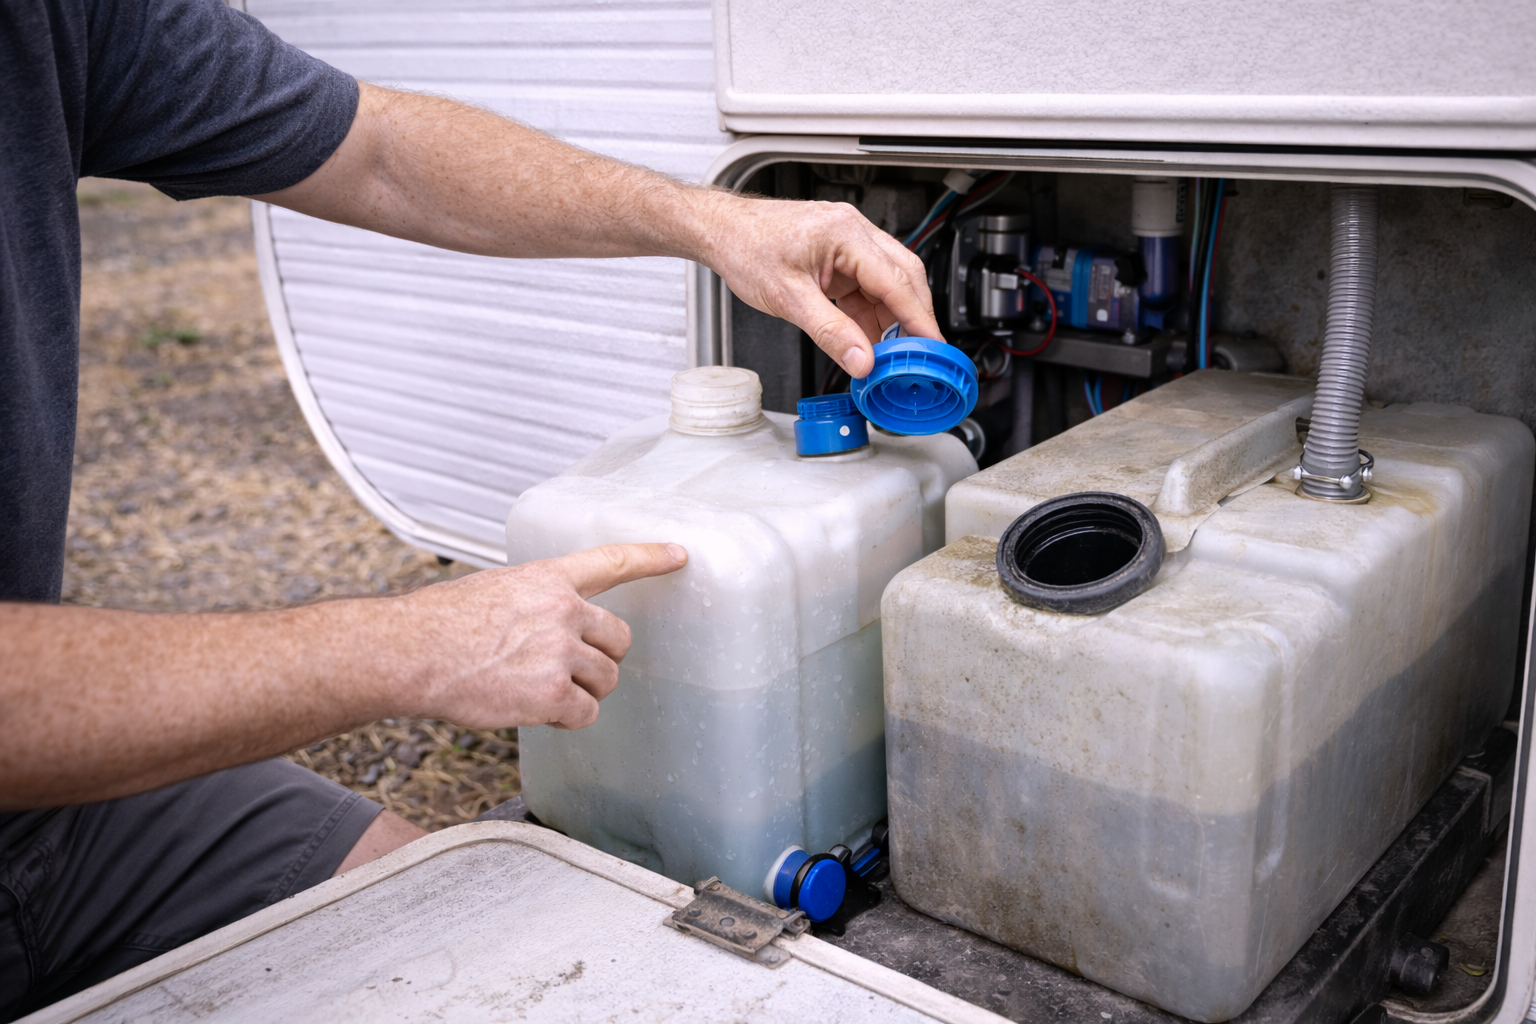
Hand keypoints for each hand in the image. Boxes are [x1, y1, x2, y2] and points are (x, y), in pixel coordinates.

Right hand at [398, 543, 686, 728]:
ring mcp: (560, 651)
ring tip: (538, 689)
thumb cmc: (439, 624)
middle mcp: (563, 610)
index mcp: (548, 579)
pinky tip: (534, 710)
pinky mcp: (552, 693)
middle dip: (601, 658)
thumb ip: (534, 602)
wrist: (410, 653)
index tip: (680, 555)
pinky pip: (585, 712)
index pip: (611, 561)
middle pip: (619, 640)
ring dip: (583, 691)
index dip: (650, 557)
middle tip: (566, 668)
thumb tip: (548, 627)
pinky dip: (566, 718)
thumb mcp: (495, 589)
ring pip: (606, 679)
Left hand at [697, 194, 943, 377]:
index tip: (932, 347)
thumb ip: (830, 332)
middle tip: (918, 355)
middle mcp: (853, 231)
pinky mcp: (838, 255)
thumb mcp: (789, 299)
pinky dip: (869, 313)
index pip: (896, 281)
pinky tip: (867, 337)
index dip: (919, 318)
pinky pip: (866, 286)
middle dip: (913, 318)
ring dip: (890, 318)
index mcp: (845, 232)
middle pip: (903, 277)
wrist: (721, 231)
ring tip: (889, 354)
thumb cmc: (745, 247)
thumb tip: (861, 359)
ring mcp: (847, 242)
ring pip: (886, 284)